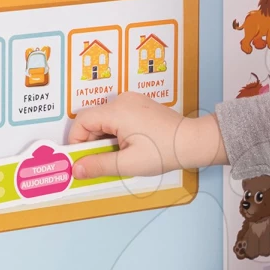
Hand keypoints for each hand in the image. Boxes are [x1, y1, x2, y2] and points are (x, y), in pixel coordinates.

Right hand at [68, 92, 226, 179]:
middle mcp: (123, 100)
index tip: (80, 159)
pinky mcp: (140, 106)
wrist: (193, 142)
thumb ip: (98, 165)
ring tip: (119, 156)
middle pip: (93, 120)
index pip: (82, 121)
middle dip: (92, 142)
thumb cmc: (165, 151)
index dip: (76, 141)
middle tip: (100, 163)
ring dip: (105, 139)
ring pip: (106, 120)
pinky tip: (128, 147)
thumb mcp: (128, 163)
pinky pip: (118, 118)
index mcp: (117, 111)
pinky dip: (116, 133)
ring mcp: (133, 101)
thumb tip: (76, 169)